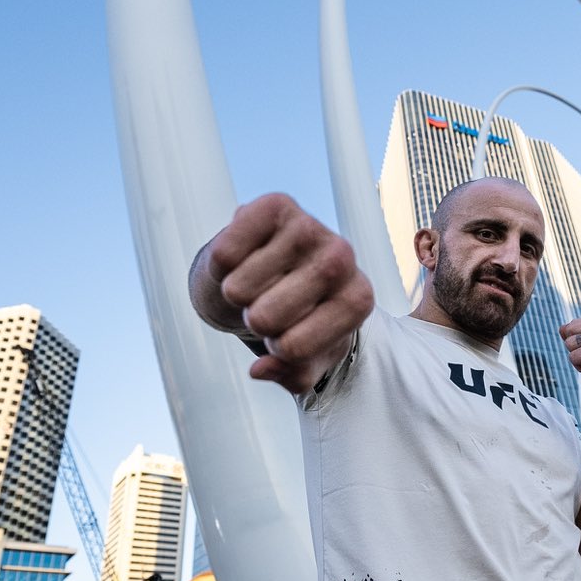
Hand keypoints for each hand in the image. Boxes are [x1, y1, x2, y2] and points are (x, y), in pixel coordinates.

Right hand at [204, 194, 373, 394]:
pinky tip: (244, 259)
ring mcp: (310, 227)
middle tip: (267, 308)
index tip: (288, 336)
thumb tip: (261, 368)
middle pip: (266, 318)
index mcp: (358, 300)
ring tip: (257, 284)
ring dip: (236, 294)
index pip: (295, 348)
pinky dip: (221, 266)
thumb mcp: (305, 358)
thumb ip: (291, 375)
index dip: (278, 351)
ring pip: (240, 288)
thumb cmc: (298, 318)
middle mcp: (343, 259)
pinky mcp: (277, 205)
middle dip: (255, 323)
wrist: (278, 268)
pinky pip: (225, 253)